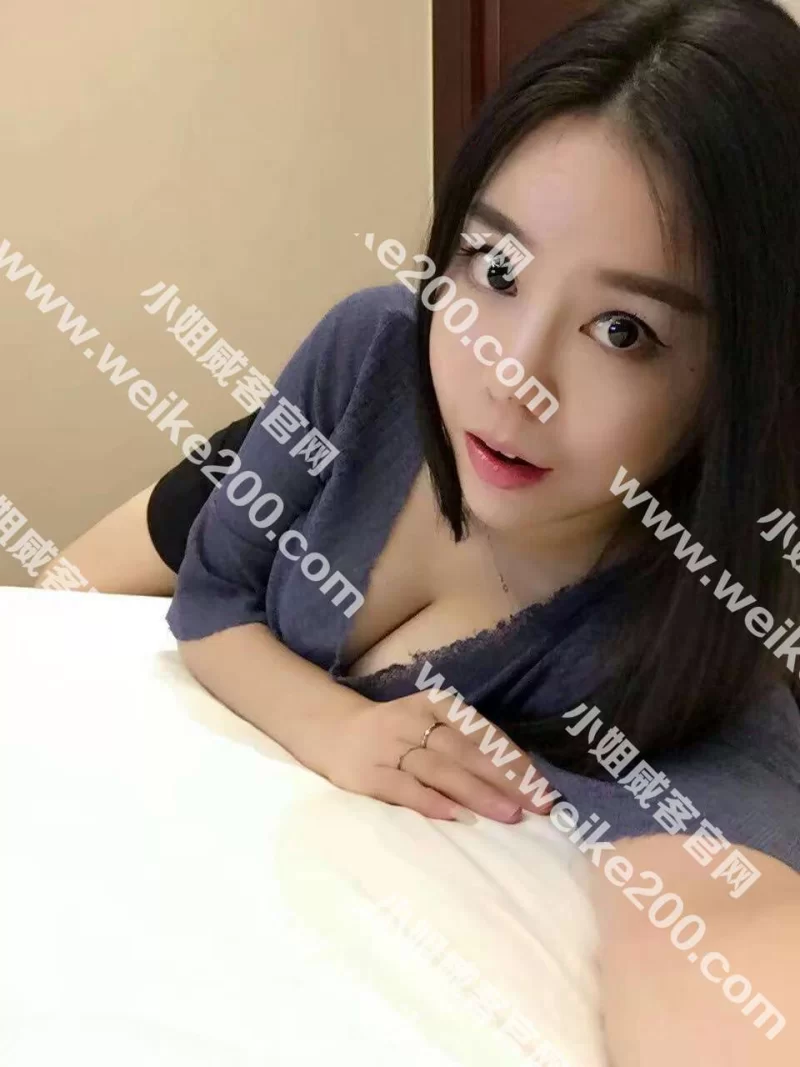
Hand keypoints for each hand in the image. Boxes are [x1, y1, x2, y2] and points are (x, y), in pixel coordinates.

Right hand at [314, 689, 555, 822]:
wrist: (333, 731)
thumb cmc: (397, 733)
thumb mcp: (430, 724)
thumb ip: (466, 745)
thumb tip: (521, 780)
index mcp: (435, 704)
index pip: (482, 732)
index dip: (513, 759)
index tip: (542, 787)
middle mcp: (413, 720)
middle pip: (466, 751)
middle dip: (505, 779)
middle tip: (536, 805)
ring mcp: (389, 746)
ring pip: (440, 770)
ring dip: (477, 792)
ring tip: (508, 815)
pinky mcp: (368, 774)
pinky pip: (404, 789)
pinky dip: (431, 802)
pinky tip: (458, 817)